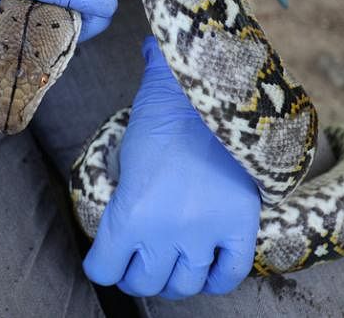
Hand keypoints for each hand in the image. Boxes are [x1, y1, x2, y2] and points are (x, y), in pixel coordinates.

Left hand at [83, 36, 260, 298]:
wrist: (217, 96)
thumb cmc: (167, 105)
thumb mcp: (129, 126)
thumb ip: (120, 135)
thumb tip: (143, 58)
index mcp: (127, 215)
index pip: (103, 270)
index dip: (103, 266)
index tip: (107, 257)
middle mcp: (162, 235)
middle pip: (144, 283)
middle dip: (139, 275)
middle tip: (141, 260)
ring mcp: (203, 234)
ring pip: (184, 286)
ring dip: (175, 280)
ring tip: (173, 264)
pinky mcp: (240, 228)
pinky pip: (227, 275)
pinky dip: (217, 278)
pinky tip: (207, 266)